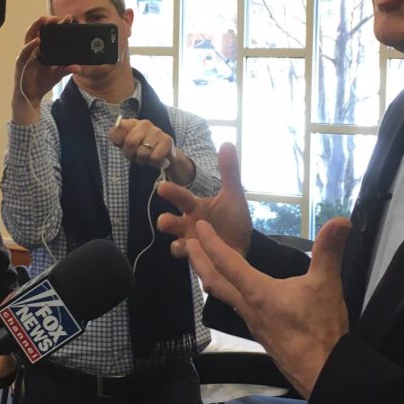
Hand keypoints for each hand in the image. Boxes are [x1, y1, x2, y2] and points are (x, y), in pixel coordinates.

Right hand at [12, 16, 79, 124]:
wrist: (31, 97)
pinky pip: (25, 52)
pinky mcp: (21, 62)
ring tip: (43, 20)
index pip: (49, 34)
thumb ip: (67, 69)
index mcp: (42, 50)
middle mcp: (33, 50)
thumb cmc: (41, 83)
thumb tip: (79, 67)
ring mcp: (26, 55)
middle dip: (45, 22)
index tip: (68, 19)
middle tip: (55, 17)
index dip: (57, 26)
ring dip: (35, 27)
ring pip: (29, 36)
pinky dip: (30, 45)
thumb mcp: (57, 75)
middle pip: (38, 31)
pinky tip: (37, 40)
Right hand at [157, 142, 251, 256]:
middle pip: (172, 222)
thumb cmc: (233, 220)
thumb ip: (229, 171)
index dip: (171, 192)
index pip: (181, 197)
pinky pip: (190, 261)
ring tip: (181, 243)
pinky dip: (192, 260)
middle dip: (166, 222)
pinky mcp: (198, 260)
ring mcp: (191, 243)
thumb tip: (227, 143)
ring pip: (177, 244)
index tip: (161, 187)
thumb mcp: (234, 195)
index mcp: (196, 207)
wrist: (242, 247)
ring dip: (177, 244)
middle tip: (163, 221)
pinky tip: (198, 257)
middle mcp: (188, 224)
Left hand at [187, 218, 351, 396]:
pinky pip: (236, 307)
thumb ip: (330, 251)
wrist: (321, 372)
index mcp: (257, 292)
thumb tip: (341, 220)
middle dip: (198, 261)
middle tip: (185, 244)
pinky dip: (228, 292)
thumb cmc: (319, 330)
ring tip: (205, 265)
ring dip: (210, 278)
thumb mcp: (326, 285)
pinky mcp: (260, 333)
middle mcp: (247, 307)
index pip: (227, 262)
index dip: (211, 242)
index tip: (199, 227)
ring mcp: (252, 323)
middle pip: (213, 281)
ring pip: (223, 296)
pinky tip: (238, 292)